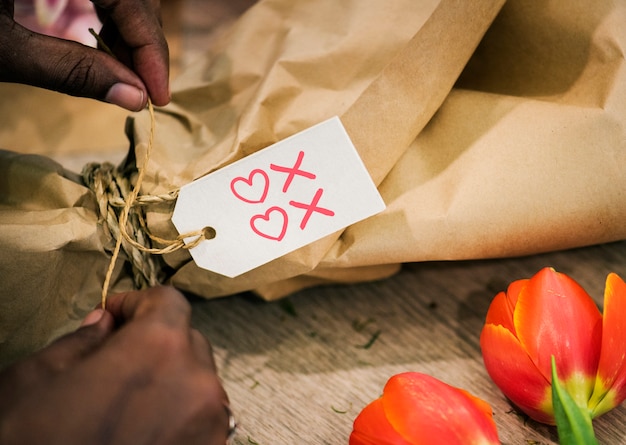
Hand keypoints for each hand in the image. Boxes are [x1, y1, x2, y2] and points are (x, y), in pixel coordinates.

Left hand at [0, 0, 168, 109]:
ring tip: (123, 75)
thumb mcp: (3, 51)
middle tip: (142, 91)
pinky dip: (110, 17)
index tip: (158, 95)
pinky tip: (105, 48)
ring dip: (129, 32)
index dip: (150, 48)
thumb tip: (133, 98)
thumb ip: (67, 69)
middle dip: (144, 43)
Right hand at [0, 287, 231, 444]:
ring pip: (198, 381)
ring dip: (169, 380)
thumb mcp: (37, 380)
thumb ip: (82, 340)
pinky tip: (142, 429)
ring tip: (127, 402)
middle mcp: (197, 383)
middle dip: (154, 342)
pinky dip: (178, 414)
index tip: (115, 316)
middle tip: (116, 358)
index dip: (137, 303)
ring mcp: (211, 425)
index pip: (168, 302)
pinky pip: (201, 419)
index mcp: (158, 348)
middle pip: (187, 341)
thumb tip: (104, 324)